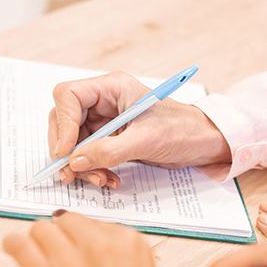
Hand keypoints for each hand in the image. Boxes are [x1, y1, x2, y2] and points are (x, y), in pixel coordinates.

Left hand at [3, 211, 193, 266]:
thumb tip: (103, 266)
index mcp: (130, 243)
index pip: (95, 224)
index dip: (84, 240)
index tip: (80, 253)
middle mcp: (99, 243)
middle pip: (66, 221)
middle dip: (61, 237)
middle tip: (57, 257)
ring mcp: (69, 259)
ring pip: (41, 229)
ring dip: (38, 242)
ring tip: (35, 257)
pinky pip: (18, 245)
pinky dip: (14, 246)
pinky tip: (13, 252)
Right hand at [49, 71, 230, 187]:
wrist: (203, 143)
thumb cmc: (183, 130)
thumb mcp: (146, 141)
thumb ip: (108, 150)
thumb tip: (74, 161)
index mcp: (111, 87)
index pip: (68, 96)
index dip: (62, 124)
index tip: (65, 152)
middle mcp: (103, 101)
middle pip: (64, 121)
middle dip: (68, 150)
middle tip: (73, 174)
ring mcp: (103, 120)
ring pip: (73, 142)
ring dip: (81, 165)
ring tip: (100, 179)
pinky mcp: (108, 139)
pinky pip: (87, 154)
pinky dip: (92, 170)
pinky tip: (108, 178)